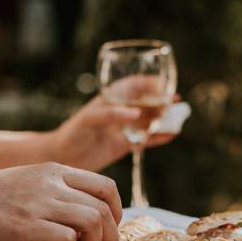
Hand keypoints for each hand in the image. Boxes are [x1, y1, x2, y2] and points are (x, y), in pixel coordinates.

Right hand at [0, 163, 122, 240]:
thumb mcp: (28, 183)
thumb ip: (56, 195)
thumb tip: (85, 225)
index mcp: (55, 171)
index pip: (106, 186)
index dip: (116, 213)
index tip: (110, 231)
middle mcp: (52, 183)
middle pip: (104, 208)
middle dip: (112, 238)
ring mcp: (40, 202)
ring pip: (93, 222)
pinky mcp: (26, 224)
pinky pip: (67, 239)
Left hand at [49, 95, 177, 171]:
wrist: (64, 157)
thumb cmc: (73, 133)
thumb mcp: (89, 120)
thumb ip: (111, 115)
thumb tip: (135, 114)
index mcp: (112, 99)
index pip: (135, 85)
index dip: (151, 83)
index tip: (165, 85)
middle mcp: (121, 111)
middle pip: (147, 102)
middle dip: (162, 101)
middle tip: (174, 103)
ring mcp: (124, 128)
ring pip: (149, 120)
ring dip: (163, 118)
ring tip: (177, 118)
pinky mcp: (125, 144)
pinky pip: (146, 139)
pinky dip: (159, 137)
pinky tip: (172, 135)